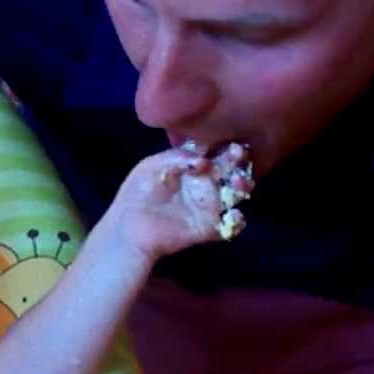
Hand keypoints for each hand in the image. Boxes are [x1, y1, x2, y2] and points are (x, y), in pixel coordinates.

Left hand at [110, 144, 254, 259]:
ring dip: (244, 185)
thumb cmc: (137, 192)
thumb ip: (177, 158)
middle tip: (238, 158)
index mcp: (195, 166)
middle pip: (234, 169)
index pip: (218, 152)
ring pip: (238, 193)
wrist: (129, 227)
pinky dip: (237, 221)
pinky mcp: (210, 228)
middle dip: (241, 162)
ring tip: (237, 183)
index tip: (232, 145)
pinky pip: (232, 225)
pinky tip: (232, 215)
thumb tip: (205, 161)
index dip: (228, 147)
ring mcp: (210, 205)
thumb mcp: (152, 166)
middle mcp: (207, 183)